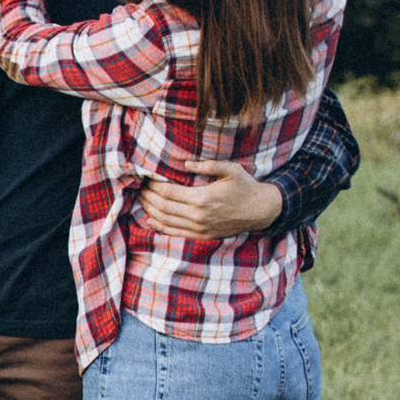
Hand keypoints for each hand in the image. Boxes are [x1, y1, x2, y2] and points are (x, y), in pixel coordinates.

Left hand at [136, 159, 283, 237]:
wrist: (260, 210)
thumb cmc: (245, 186)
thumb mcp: (230, 170)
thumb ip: (207, 165)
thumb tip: (184, 163)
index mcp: (202, 198)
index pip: (167, 193)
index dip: (153, 186)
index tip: (145, 178)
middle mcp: (198, 216)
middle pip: (162, 207)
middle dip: (147, 197)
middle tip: (139, 188)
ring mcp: (199, 228)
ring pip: (165, 221)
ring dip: (150, 211)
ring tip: (141, 200)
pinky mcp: (202, 236)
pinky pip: (175, 233)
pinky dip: (160, 226)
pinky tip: (151, 219)